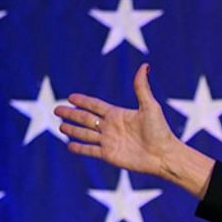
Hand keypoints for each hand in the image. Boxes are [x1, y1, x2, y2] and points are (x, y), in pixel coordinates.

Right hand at [54, 64, 213, 196]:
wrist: (164, 155)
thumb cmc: (160, 131)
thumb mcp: (150, 107)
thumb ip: (141, 87)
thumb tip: (144, 65)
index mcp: (118, 114)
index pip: (95, 105)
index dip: (83, 101)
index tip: (70, 97)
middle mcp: (111, 127)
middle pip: (86, 119)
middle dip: (71, 114)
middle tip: (56, 109)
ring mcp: (109, 142)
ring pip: (85, 134)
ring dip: (72, 130)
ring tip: (60, 126)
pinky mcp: (109, 155)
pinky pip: (90, 150)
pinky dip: (79, 148)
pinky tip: (69, 145)